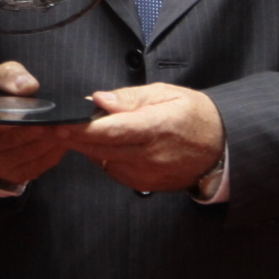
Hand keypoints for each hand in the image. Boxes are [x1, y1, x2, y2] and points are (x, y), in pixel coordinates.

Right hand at [0, 61, 71, 185]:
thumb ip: (9, 77)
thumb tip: (28, 86)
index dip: (12, 122)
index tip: (32, 117)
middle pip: (13, 141)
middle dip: (39, 130)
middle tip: (62, 121)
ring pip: (28, 155)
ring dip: (49, 142)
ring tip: (66, 128)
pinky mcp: (13, 175)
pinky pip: (37, 166)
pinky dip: (52, 153)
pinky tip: (62, 141)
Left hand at [68, 84, 223, 192]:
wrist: (220, 147)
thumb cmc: (194, 115)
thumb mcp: (165, 94)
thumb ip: (129, 98)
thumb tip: (99, 100)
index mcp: (156, 127)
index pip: (110, 131)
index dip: (81, 128)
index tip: (60, 121)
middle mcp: (150, 155)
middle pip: (100, 148)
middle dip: (75, 137)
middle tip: (58, 124)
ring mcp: (147, 173)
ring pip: (103, 161)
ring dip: (89, 147)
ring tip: (85, 130)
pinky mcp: (145, 184)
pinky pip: (113, 171)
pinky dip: (104, 157)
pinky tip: (109, 144)